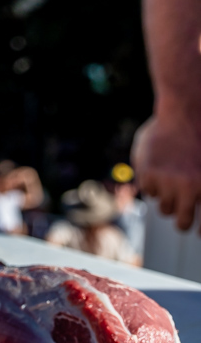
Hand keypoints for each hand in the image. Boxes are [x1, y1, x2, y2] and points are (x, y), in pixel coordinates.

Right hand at [134, 112, 200, 230]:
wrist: (188, 110)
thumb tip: (196, 202)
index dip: (200, 231)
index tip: (197, 233)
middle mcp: (189, 187)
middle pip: (181, 220)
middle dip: (181, 221)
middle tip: (182, 219)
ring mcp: (167, 181)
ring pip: (163, 206)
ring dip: (167, 199)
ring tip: (173, 181)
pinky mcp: (149, 174)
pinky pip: (148, 191)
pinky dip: (153, 184)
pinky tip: (161, 167)